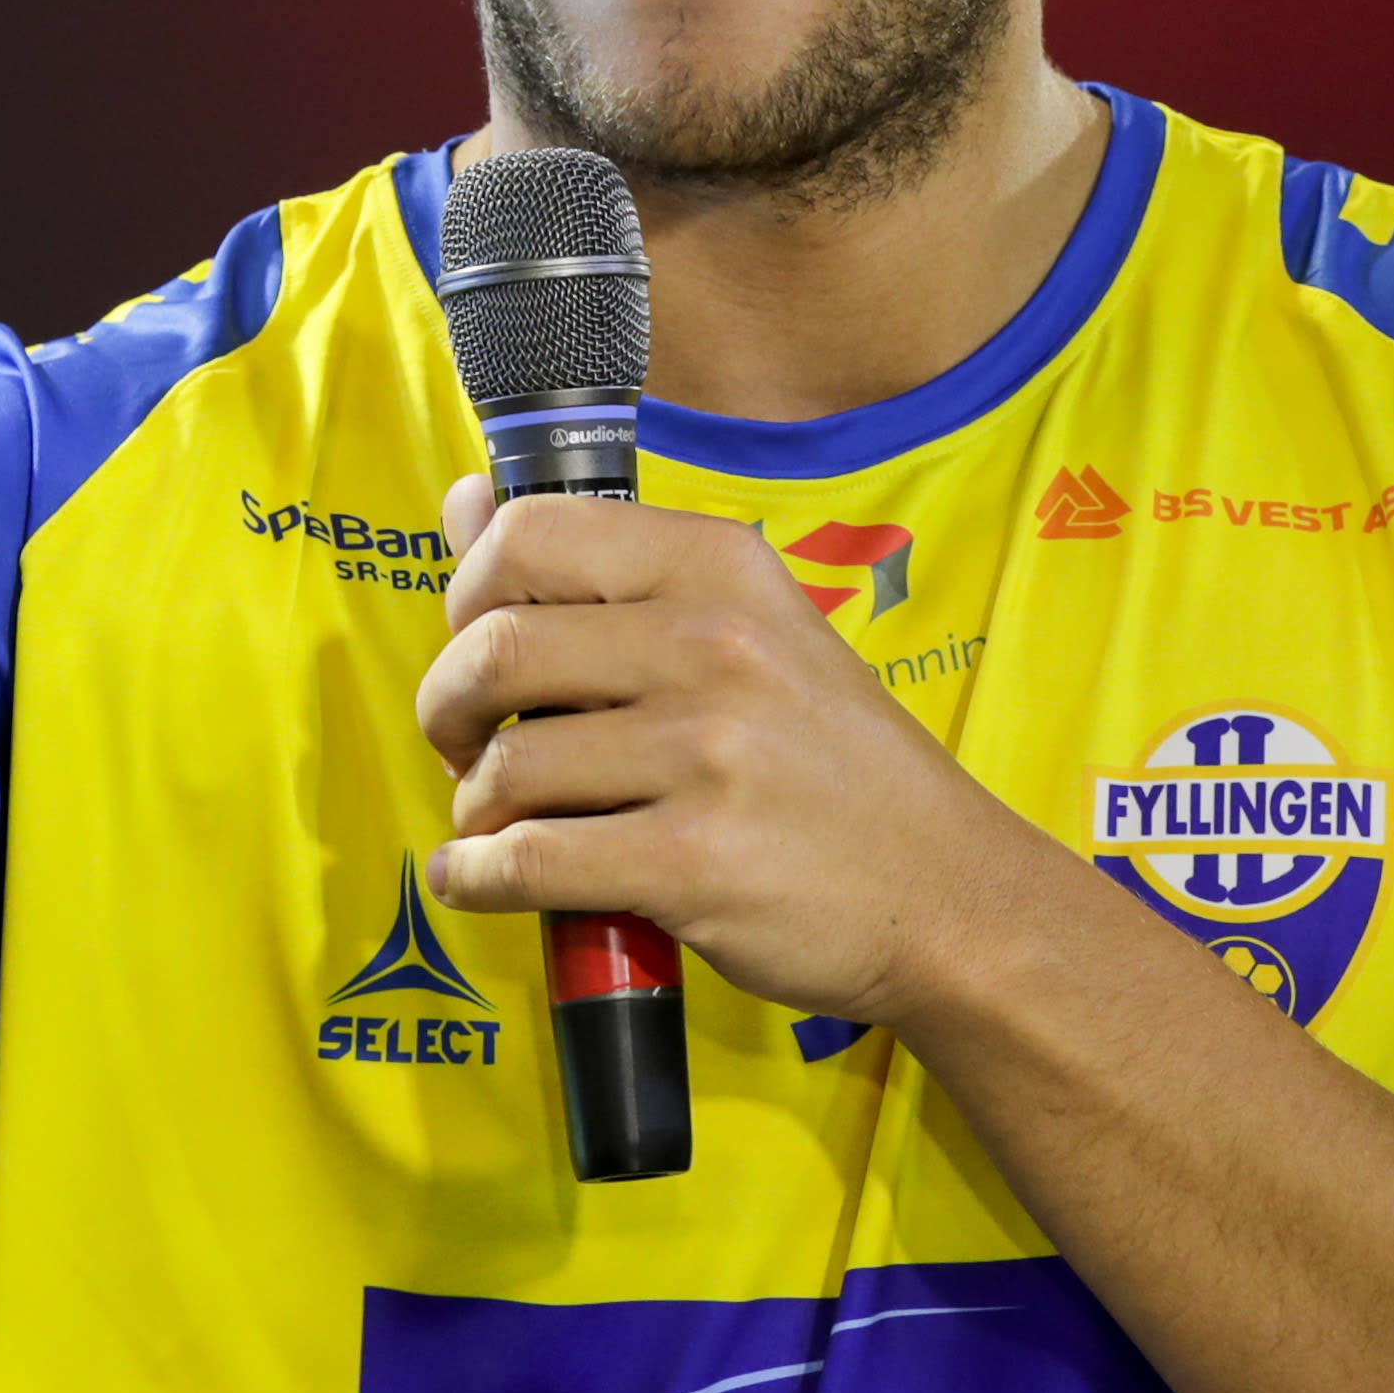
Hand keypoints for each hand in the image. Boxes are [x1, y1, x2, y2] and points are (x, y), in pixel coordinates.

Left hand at [410, 476, 1056, 1028]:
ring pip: (505, 768)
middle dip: (446, 708)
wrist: (948, 893)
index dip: (466, 593)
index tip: (473, 644)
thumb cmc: (831, 763)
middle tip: (465, 744)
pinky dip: (476, 878)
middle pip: (495, 650)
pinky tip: (480, 879)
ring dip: (474, 808)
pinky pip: (528, 861)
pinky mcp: (693, 862)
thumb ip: (603, 569)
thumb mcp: (747, 627)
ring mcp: (707, 754)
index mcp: (720, 567)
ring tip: (501, 822)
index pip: (530, 533)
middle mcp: (713, 644)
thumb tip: (468, 499)